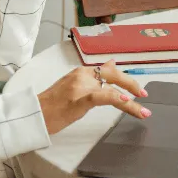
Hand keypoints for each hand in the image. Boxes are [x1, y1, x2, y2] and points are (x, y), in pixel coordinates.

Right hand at [36, 60, 150, 134]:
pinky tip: (126, 101)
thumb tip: (112, 63)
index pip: (108, 70)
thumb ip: (92, 75)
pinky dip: (115, 98)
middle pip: (112, 75)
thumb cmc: (51, 103)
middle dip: (131, 84)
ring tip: (143, 111)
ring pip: (111, 89)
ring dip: (130, 102)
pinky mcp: (78, 100)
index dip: (125, 79)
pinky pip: (101, 97)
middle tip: (144, 94)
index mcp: (80, 72)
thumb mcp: (72, 84)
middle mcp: (82, 76)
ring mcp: (80, 88)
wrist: (34, 114)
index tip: (138, 89)